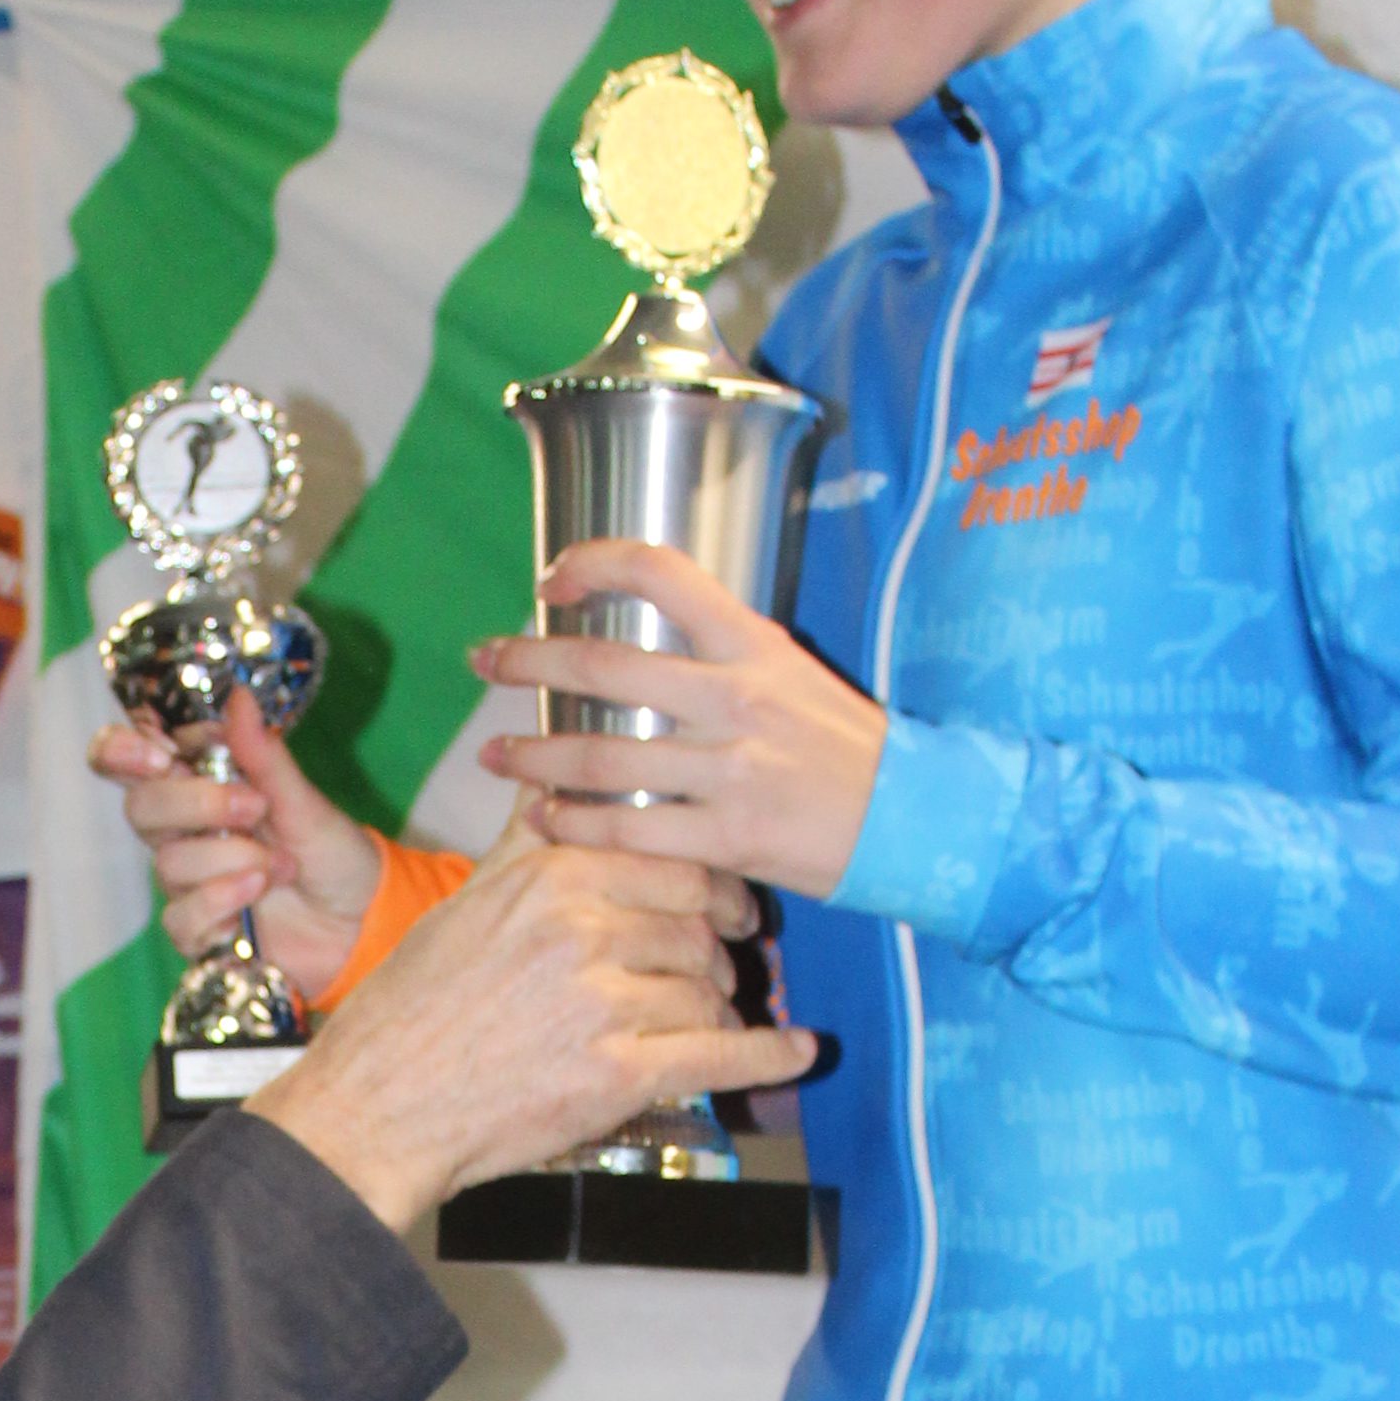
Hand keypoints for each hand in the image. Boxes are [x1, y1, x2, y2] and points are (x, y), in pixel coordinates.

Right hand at [85, 703, 381, 998]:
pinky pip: (181, 916)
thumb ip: (264, 756)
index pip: (128, 759)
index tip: (164, 754)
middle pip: (140, 807)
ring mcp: (188, 881)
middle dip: (196, 804)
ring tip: (282, 864)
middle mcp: (184, 830)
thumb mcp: (305, 801)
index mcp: (199, 784)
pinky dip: (221, 901)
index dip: (125, 751)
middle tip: (255, 808)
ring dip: (232, 858)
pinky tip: (256, 894)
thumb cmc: (332, 853)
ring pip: (170, 863)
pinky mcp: (197, 929)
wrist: (362, 920)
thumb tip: (239, 697)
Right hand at [261, 820, 806, 1236]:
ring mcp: (601, 1002)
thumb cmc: (408, 1012)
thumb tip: (550, 782)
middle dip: (719, 946)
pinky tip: (796, 1051)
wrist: (375, 1108)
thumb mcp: (463, 903)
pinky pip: (717, 1054)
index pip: (668, 860)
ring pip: (704, 988)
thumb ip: (525, 843)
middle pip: (695, 924)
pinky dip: (765, 1055)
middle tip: (726, 961)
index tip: (722, 900)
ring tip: (717, 1016)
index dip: (709, 883)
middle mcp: (581, 929)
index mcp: (550, 877)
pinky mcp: (615, 1075)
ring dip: (721, 1006)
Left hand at [471, 544, 886, 899]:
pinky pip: (630, 830)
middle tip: (484, 661)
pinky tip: (543, 821)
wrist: (915, 817)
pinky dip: (575, 826)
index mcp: (752, 643)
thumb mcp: (791, 675)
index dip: (594, 564)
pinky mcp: (730, 837)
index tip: (550, 581)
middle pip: (606, 666)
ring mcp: (732, 769)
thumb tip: (644, 644)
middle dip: (530, 661)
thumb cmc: (845, 746)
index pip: (660, 572)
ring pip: (604, 758)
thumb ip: (721, 656)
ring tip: (494, 758)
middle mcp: (736, 697)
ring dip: (535, 758)